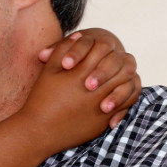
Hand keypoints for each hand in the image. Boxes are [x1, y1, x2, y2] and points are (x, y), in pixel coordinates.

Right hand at [20, 30, 139, 154]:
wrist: (39, 130)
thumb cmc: (42, 98)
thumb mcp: (49, 70)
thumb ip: (63, 49)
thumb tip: (79, 35)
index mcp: (80, 73)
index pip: (102, 51)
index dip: (104, 46)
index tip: (101, 48)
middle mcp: (94, 89)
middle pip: (119, 66)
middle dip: (120, 59)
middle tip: (117, 57)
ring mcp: (101, 105)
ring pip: (126, 84)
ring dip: (126, 76)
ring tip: (120, 72)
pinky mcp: (105, 120)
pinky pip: (126, 104)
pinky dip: (126, 94)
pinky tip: (120, 90)